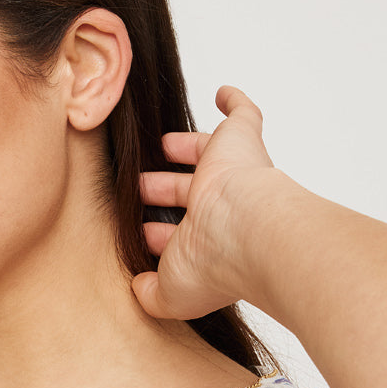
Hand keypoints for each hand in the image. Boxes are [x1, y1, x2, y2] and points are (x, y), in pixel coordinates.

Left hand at [131, 85, 275, 319]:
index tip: (143, 233)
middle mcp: (221, 207)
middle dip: (163, 189)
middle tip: (141, 185)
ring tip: (163, 144)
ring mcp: (231, 172)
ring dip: (184, 148)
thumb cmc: (212, 263)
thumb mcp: (168, 293)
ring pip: (205, 154)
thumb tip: (138, 287)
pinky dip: (235, 101)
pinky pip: (244, 113)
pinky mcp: (242, 141)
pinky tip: (223, 93)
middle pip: (187, 191)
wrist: (247, 231)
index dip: (160, 234)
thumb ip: (149, 294)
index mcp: (206, 242)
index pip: (179, 234)